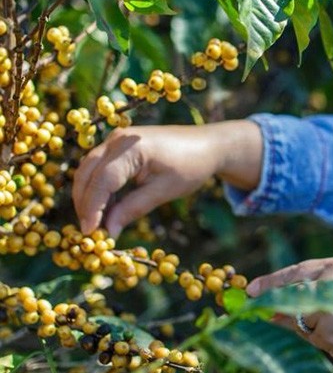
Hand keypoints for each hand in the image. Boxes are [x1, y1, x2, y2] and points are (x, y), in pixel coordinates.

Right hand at [72, 120, 263, 237]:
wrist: (207, 145)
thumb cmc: (191, 167)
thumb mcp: (163, 191)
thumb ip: (133, 209)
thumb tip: (107, 232)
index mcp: (132, 147)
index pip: (102, 181)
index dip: (93, 208)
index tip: (89, 233)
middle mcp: (118, 139)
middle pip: (87, 173)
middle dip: (85, 204)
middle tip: (90, 233)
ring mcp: (115, 139)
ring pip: (88, 170)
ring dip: (88, 197)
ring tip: (96, 224)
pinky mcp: (117, 145)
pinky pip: (98, 167)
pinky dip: (97, 188)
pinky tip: (106, 209)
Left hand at [247, 257, 332, 372]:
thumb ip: (317, 294)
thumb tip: (275, 308)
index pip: (295, 272)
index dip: (271, 282)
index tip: (251, 290)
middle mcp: (328, 285)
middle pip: (289, 297)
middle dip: (274, 306)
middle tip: (260, 311)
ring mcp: (326, 311)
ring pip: (301, 323)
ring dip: (312, 329)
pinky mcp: (328, 335)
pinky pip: (315, 340)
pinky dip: (327, 342)